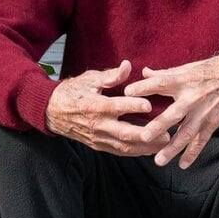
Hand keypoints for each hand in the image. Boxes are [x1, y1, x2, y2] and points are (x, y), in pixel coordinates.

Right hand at [44, 60, 158, 156]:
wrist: (51, 112)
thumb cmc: (72, 92)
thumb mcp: (89, 79)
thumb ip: (111, 76)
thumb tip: (128, 66)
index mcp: (94, 106)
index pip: (116, 107)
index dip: (133, 106)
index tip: (150, 105)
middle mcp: (97, 125)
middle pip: (124, 133)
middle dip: (147, 135)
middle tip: (167, 133)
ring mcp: (97, 137)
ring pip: (124, 146)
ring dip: (145, 148)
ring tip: (164, 145)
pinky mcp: (98, 145)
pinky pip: (118, 151)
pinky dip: (134, 152)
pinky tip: (149, 150)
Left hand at [125, 55, 218, 168]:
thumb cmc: (211, 69)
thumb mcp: (188, 67)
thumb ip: (166, 73)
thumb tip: (145, 72)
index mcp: (184, 80)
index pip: (161, 83)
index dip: (144, 87)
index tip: (127, 93)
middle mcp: (193, 98)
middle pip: (174, 114)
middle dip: (159, 126)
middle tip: (144, 136)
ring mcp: (204, 112)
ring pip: (187, 133)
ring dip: (173, 148)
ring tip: (158, 161)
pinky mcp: (213, 122)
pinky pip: (202, 140)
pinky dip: (193, 153)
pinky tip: (182, 165)